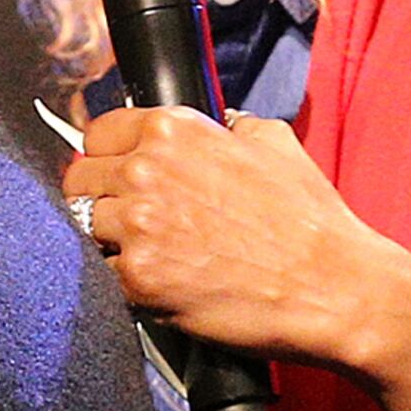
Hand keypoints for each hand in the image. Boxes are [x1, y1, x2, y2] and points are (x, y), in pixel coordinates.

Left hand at [60, 106, 410, 376]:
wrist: (332, 287)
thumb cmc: (309, 220)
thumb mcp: (274, 143)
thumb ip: (229, 127)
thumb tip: (216, 123)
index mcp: (173, 130)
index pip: (97, 134)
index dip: (106, 156)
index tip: (116, 174)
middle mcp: (146, 170)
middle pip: (78, 179)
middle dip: (98, 198)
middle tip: (132, 220)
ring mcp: (137, 225)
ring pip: (83, 226)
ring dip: (109, 241)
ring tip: (151, 252)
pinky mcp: (137, 277)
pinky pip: (101, 274)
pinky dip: (122, 280)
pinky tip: (159, 280)